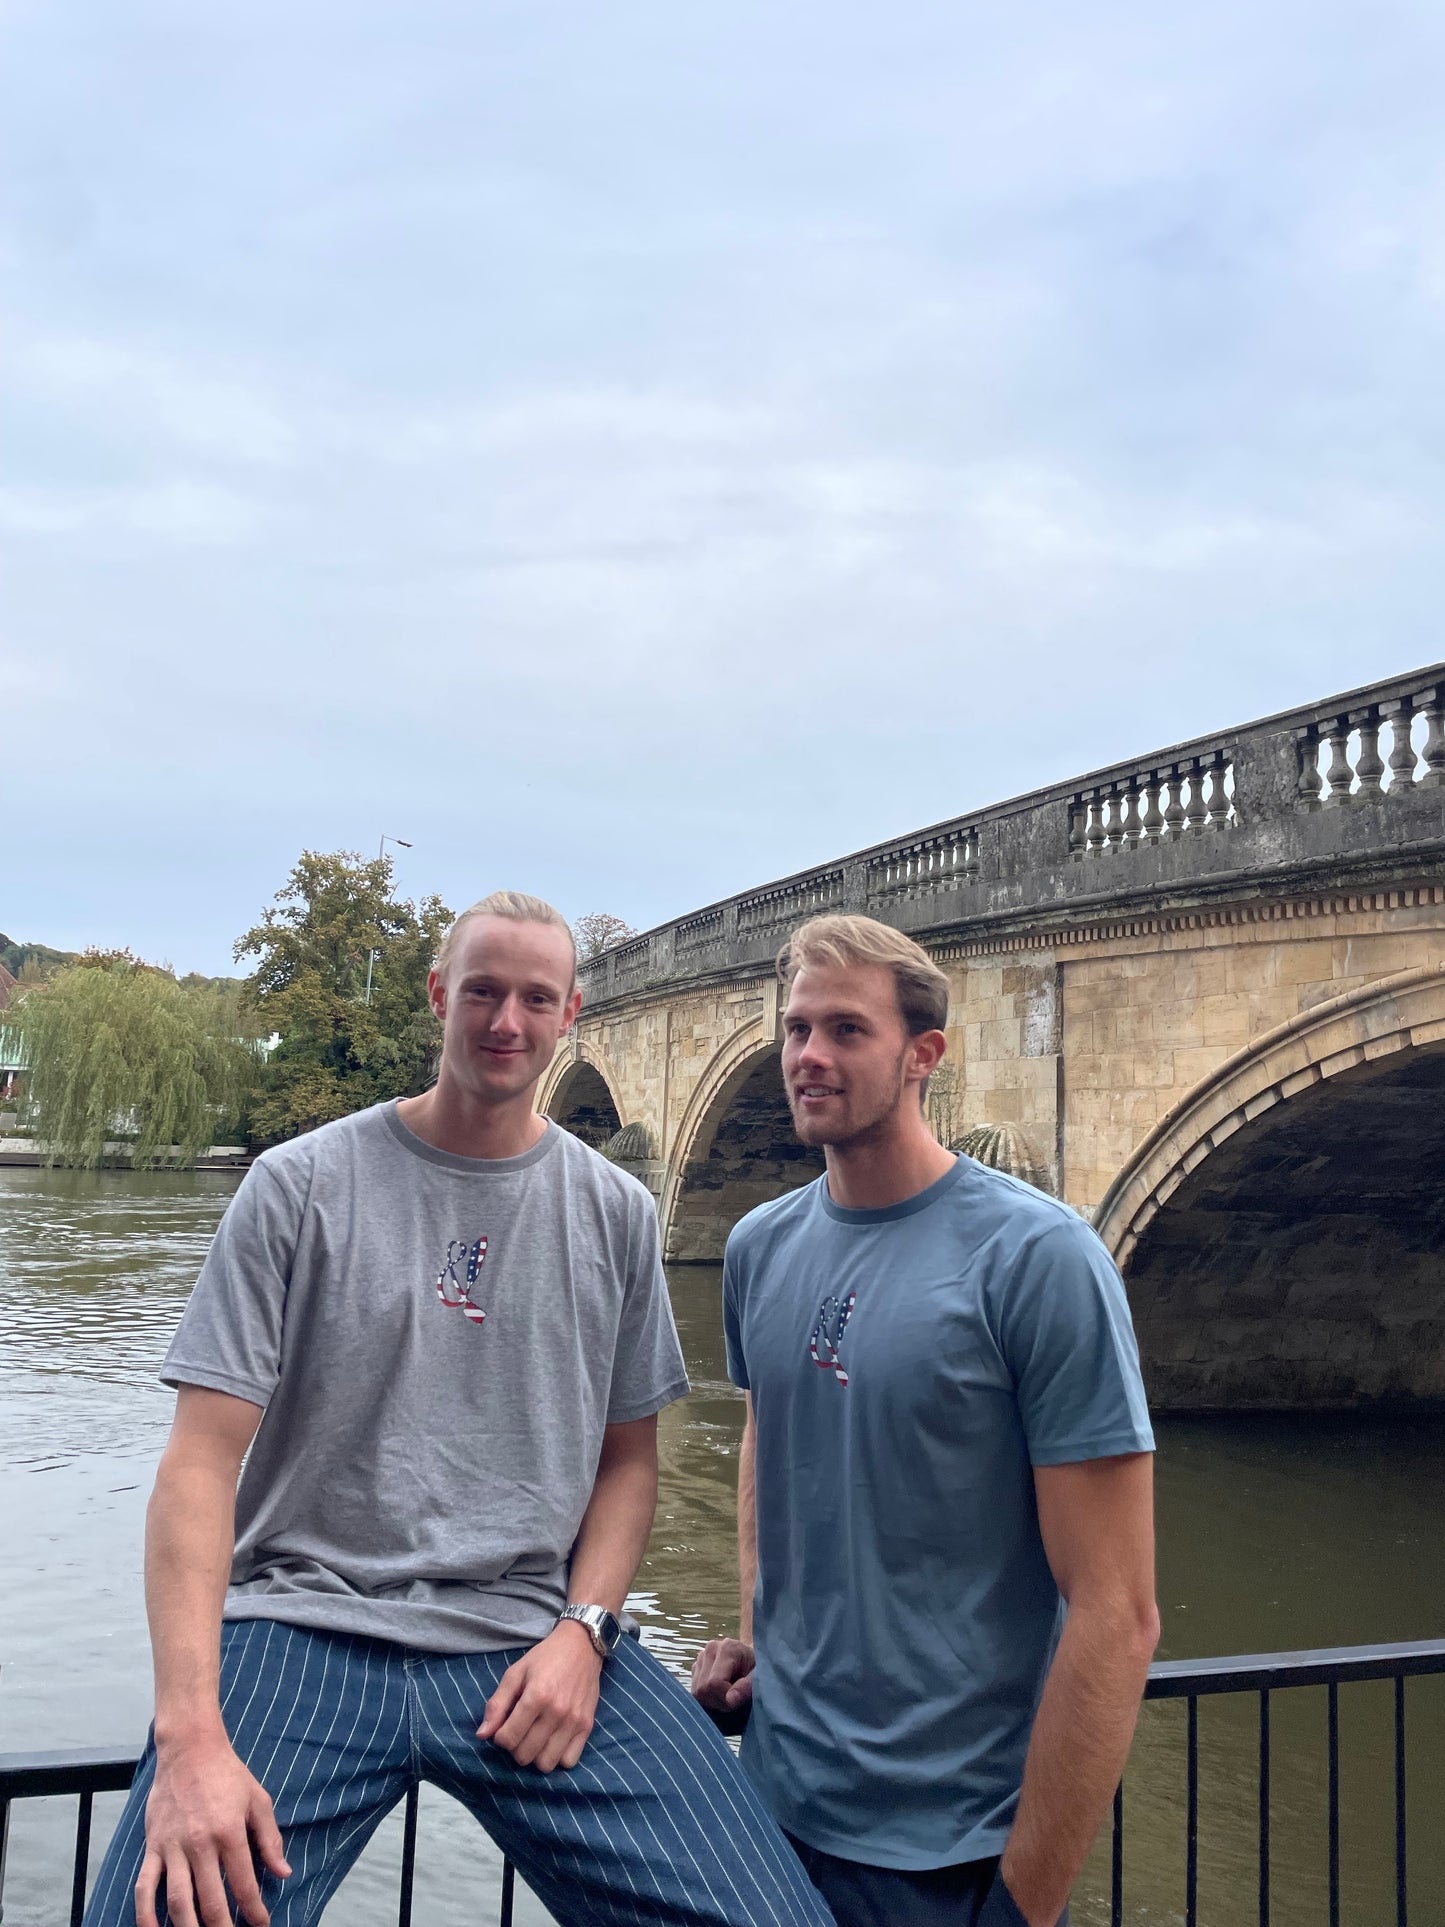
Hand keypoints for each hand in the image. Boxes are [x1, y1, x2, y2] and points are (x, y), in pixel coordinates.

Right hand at [136, 1728, 289, 1926]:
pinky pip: (144, 1887)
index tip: (261, 1925)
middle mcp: (200, 1844)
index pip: (244, 1884)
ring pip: (178, 1901)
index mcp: (229, 1832)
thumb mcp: (258, 1800)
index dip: (254, 1911)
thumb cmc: (228, 1774)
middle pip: (211, 1901)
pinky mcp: (153, 1846)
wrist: (189, 1749)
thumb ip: (270, 1839)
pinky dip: (145, 1915)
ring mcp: (173, 1847)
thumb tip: (283, 1873)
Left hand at [477, 1622, 602, 1771]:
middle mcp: (557, 1711)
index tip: (504, 1727)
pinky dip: (558, 1757)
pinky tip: (552, 1741)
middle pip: (524, 1755)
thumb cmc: (545, 1658)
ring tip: (535, 1738)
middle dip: (515, 1748)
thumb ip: (497, 1704)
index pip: (508, 1739)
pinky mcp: (587, 1726)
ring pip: (546, 1764)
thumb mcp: (515, 1673)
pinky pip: (569, 1761)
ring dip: (535, 1756)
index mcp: (536, 1696)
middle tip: (519, 1731)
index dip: (499, 1737)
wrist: (582, 1645)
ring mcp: (574, 1721)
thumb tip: (482, 1735)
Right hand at [689, 1636, 754, 1715]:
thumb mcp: (760, 1676)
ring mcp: (701, 1657)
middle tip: (734, 1700)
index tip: (738, 1700)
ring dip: (712, 1702)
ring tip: (728, 1696)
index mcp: (728, 1648)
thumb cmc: (759, 1667)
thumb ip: (747, 1687)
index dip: (725, 1698)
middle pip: (703, 1689)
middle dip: (718, 1702)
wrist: (752, 1657)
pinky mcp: (696, 1667)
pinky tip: (719, 1694)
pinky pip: (695, 1691)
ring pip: (697, 1692)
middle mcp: (710, 1649)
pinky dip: (706, 1698)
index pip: (715, 1683)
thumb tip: (729, 1700)